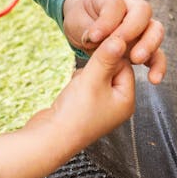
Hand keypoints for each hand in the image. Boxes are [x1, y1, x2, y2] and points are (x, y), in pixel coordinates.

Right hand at [0, 36, 134, 177]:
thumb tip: (120, 38)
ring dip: (85, 76)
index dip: (109, 58)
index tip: (94, 59)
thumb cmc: (74, 113)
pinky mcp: (86, 109)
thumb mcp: (92, 79)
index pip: (125, 66)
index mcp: (127, 101)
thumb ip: (106, 57)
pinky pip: (86, 86)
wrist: (49, 139)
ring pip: (96, 76)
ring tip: (76, 90)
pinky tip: (70, 94)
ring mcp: (102, 108)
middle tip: (84, 79)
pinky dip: (77, 84)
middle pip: (111, 70)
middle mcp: (118, 106)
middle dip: (95, 68)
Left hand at [62, 0, 166, 83]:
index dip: (106, 21)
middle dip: (132, 29)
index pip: (115, 5)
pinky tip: (154, 79)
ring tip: (136, 60)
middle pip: (143, 11)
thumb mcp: (77, 22)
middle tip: (119, 45)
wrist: (86, 27)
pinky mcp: (145, 45)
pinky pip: (157, 53)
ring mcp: (142, 26)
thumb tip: (98, 39)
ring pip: (155, 30)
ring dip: (149, 45)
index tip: (93, 37)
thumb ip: (89, 29)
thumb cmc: (82, 21)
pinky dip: (158, 65)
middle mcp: (132, 8)